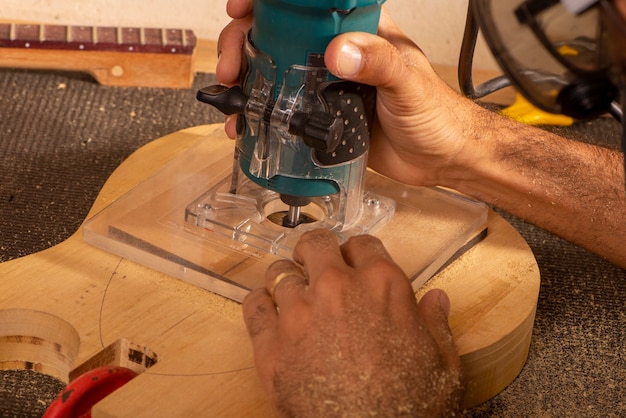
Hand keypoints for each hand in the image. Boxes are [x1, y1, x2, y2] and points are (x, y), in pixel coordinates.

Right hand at [217, 3, 485, 186]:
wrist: (442, 159)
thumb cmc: (436, 114)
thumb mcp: (407, 81)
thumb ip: (377, 62)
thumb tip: (339, 51)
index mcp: (359, 33)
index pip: (308, 7)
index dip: (271, 4)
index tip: (244, 7)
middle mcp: (338, 56)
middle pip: (279, 38)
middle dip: (246, 45)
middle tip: (233, 64)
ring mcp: (328, 88)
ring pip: (276, 74)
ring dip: (247, 81)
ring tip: (231, 94)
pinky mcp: (325, 119)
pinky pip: (286, 112)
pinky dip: (262, 117)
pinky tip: (247, 124)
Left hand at [242, 230, 464, 416]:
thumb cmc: (413, 408)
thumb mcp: (443, 366)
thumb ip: (436, 325)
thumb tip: (436, 298)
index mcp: (382, 285)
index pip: (362, 244)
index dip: (357, 251)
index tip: (353, 261)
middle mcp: (336, 288)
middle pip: (316, 244)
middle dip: (316, 250)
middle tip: (316, 264)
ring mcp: (299, 314)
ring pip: (280, 271)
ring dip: (288, 278)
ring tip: (293, 292)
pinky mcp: (271, 345)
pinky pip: (254, 305)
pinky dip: (260, 302)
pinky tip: (268, 309)